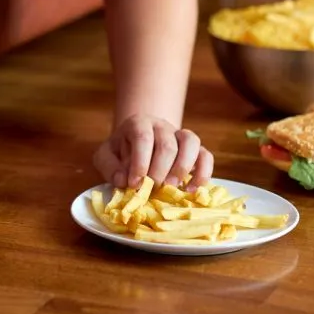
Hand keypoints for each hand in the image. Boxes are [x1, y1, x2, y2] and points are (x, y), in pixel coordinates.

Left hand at [93, 115, 213, 191]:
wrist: (138, 141)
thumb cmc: (122, 151)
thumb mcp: (106, 155)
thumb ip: (109, 166)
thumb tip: (122, 180)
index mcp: (139, 123)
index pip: (143, 138)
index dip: (140, 162)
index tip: (134, 184)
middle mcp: (162, 126)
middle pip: (167, 145)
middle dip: (159, 171)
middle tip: (152, 190)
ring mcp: (181, 135)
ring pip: (191, 143)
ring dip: (182, 169)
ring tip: (171, 188)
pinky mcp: (195, 149)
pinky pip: (206, 156)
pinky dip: (202, 173)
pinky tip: (191, 190)